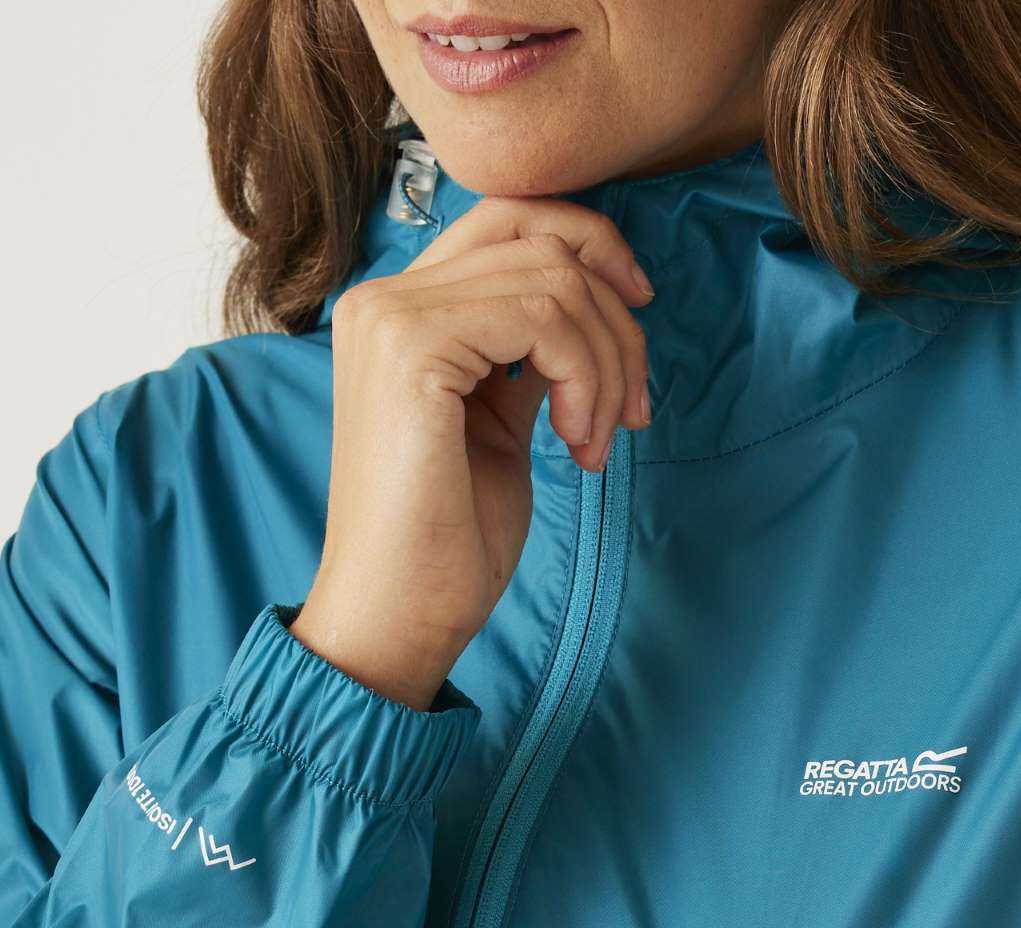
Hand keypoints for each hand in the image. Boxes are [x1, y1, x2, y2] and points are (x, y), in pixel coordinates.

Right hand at [291, 193, 654, 712]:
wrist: (399, 615)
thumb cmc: (446, 540)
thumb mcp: (497, 423)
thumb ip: (521, 354)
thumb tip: (587, 303)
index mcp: (398, 312)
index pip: (508, 218)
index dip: (590, 246)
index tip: (638, 312)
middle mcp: (382, 298)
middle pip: (541, 239)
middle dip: (615, 319)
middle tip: (630, 409)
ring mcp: (390, 316)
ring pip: (553, 278)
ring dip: (606, 362)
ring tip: (595, 440)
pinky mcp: (411, 347)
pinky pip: (542, 314)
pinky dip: (584, 376)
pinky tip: (574, 443)